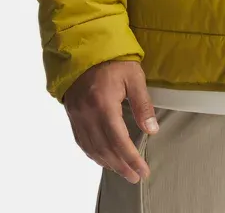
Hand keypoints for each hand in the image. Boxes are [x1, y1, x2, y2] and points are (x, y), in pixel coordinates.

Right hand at [63, 59, 159, 183]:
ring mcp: (77, 115)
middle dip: (121, 166)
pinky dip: (93, 154)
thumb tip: (152, 130)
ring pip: (92, 148)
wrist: (85, 47)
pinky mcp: (72, 114)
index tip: (143, 171)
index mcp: (103, 103)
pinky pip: (82, 141)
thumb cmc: (113, 59)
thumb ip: (142, 103)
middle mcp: (87, 113)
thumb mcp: (133, 76)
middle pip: (105, 149)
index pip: (119, 140)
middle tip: (135, 177)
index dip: (131, 158)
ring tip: (123, 171)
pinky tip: (103, 158)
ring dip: (108, 163)